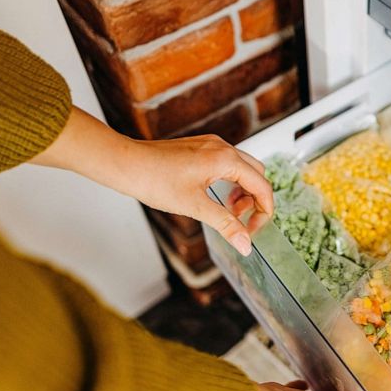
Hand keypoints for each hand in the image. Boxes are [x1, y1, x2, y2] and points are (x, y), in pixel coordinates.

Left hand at [116, 135, 271, 255]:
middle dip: (255, 201)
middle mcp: (222, 147)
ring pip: (243, 169)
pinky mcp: (200, 148)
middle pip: (257, 175)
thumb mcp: (195, 207)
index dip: (264, 212)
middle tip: (241, 222)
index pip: (262, 186)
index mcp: (226, 159)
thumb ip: (225, 225)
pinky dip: (229, 182)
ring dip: (242, 192)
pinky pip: (227, 164)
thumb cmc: (155, 180)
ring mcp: (211, 145)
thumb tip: (245, 245)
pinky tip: (215, 197)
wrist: (127, 164)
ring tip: (227, 211)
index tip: (253, 231)